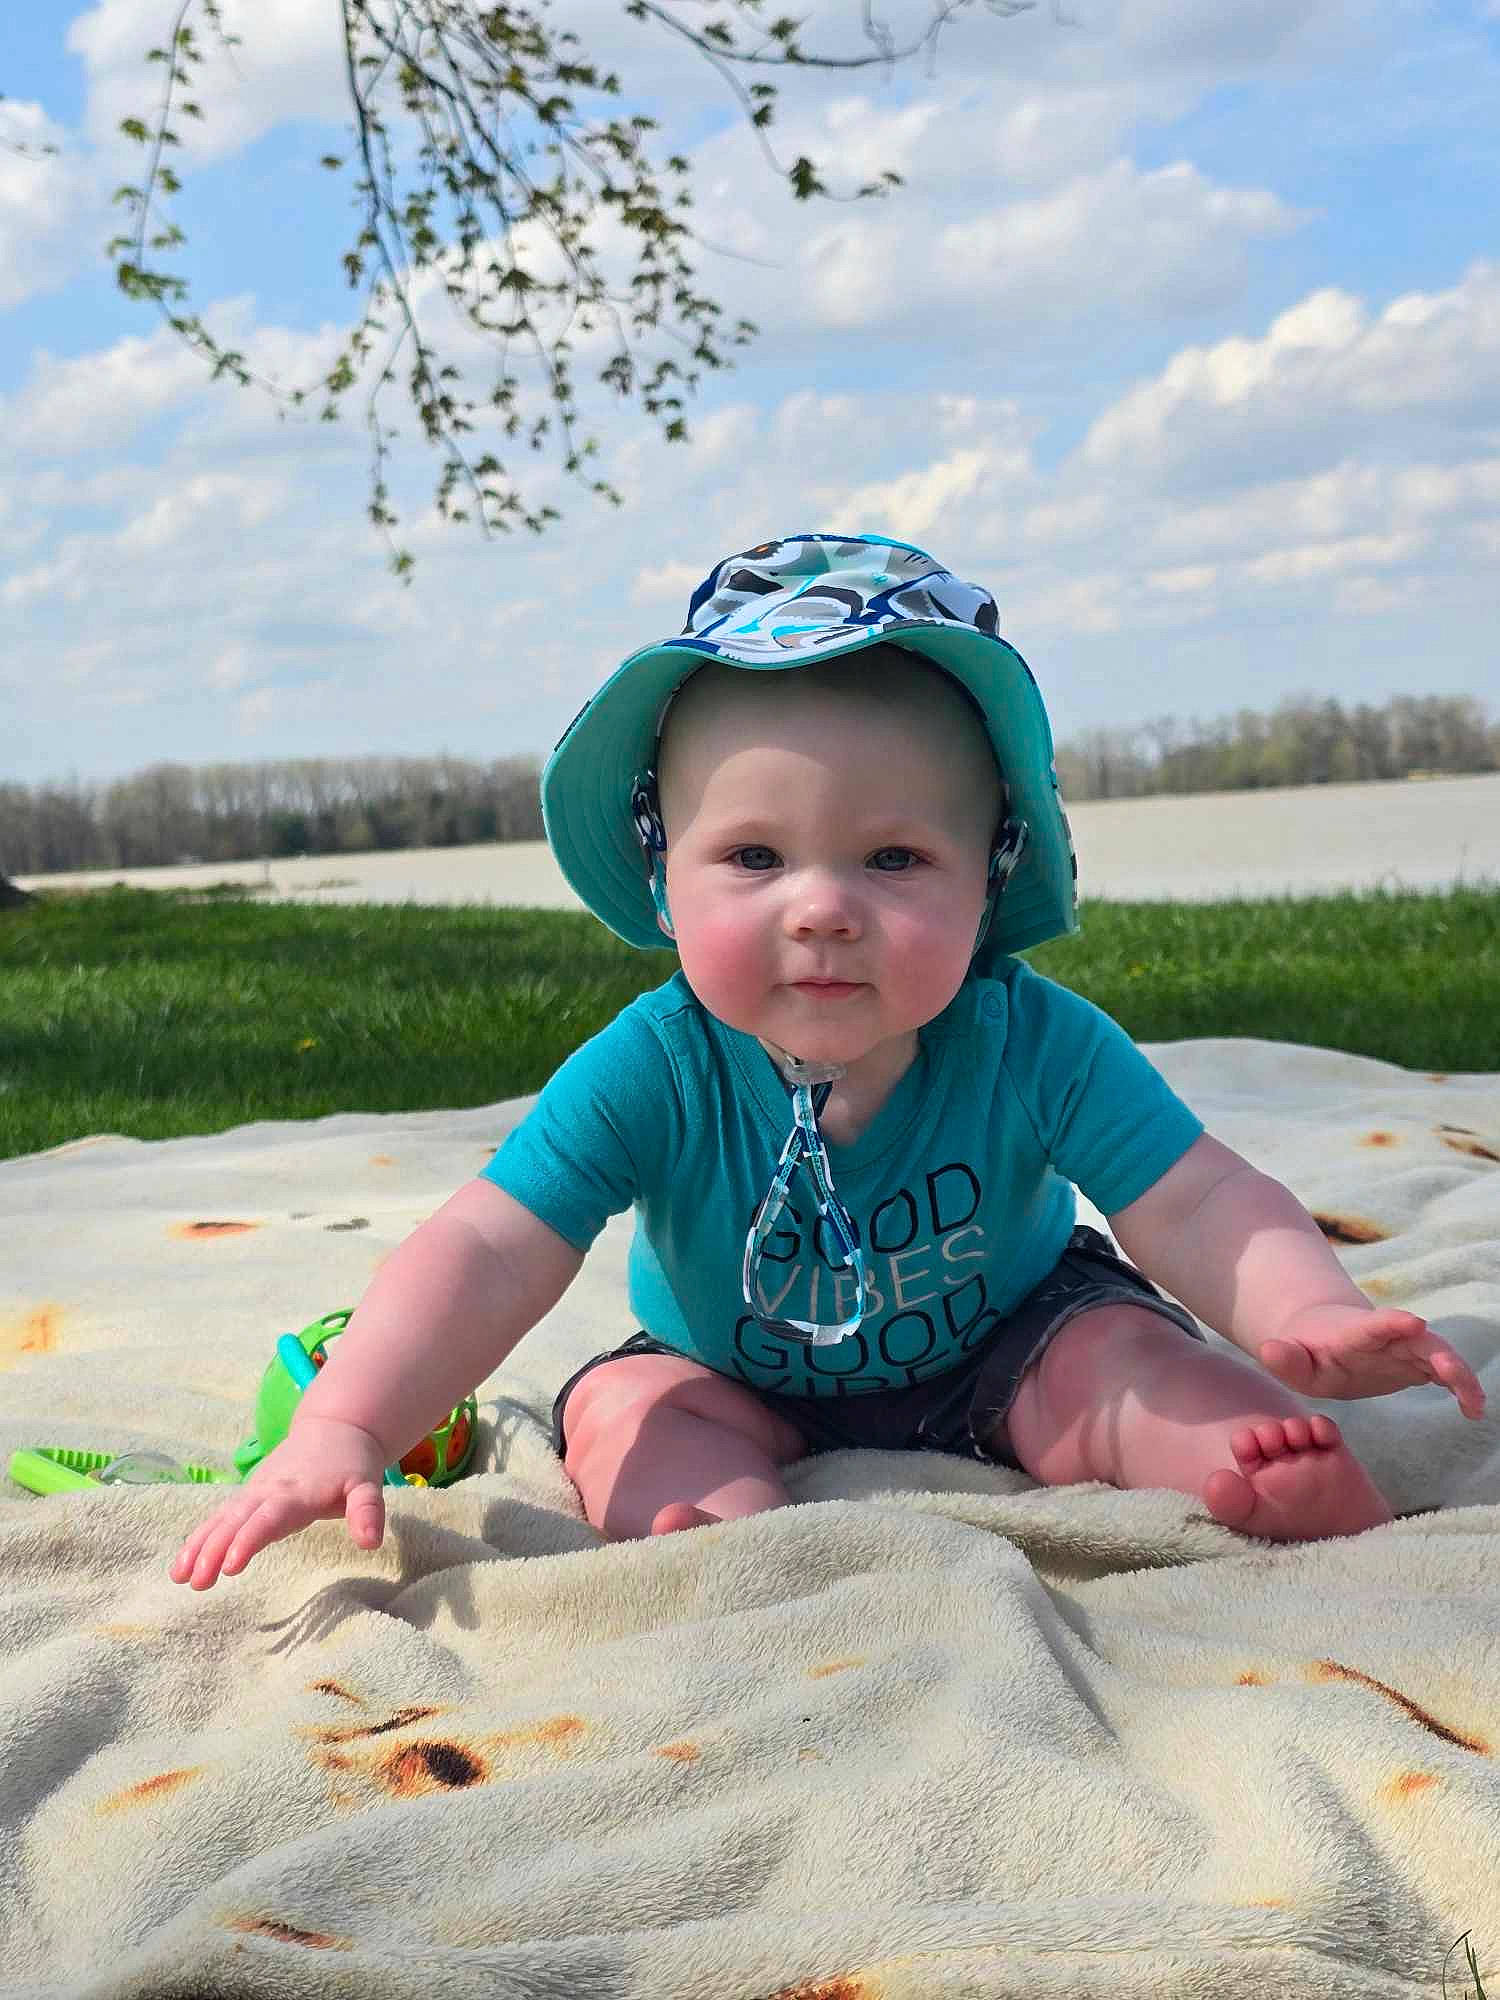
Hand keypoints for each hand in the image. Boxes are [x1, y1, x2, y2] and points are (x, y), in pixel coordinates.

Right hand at [170, 1416, 389, 1589]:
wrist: (334, 1428)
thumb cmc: (352, 1463)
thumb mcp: (368, 1484)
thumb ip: (368, 1510)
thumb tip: (372, 1542)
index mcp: (297, 1493)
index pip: (269, 1519)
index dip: (249, 1540)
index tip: (230, 1565)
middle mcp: (268, 1491)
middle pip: (236, 1521)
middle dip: (213, 1549)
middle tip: (196, 1581)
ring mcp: (254, 1493)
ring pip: (221, 1519)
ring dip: (198, 1545)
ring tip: (178, 1576)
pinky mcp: (247, 1497)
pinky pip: (218, 1518)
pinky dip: (199, 1538)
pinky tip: (182, 1565)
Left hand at [1258, 1304, 1485, 1419]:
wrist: (1324, 1341)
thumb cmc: (1306, 1352)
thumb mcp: (1289, 1359)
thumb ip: (1282, 1357)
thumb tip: (1269, 1350)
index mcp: (1354, 1334)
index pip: (1374, 1326)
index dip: (1392, 1323)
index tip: (1412, 1322)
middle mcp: (1387, 1337)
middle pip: (1417, 1340)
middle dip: (1437, 1352)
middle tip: (1452, 1372)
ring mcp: (1405, 1349)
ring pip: (1438, 1354)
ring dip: (1458, 1375)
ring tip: (1475, 1405)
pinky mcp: (1417, 1365)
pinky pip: (1444, 1373)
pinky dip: (1461, 1388)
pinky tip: (1474, 1411)